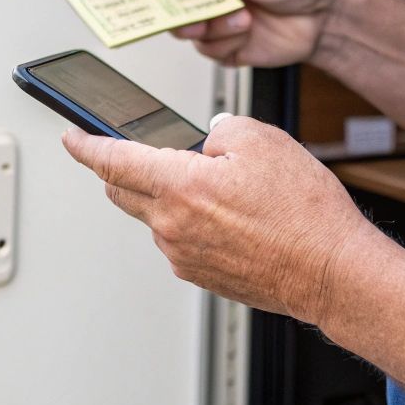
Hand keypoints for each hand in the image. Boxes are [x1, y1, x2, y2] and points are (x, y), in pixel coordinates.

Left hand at [60, 116, 375, 320]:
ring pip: (154, 216)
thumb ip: (219, 129)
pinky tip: (230, 217)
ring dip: (166, 196)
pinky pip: (179, 240)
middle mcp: (172, 226)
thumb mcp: (263, 139)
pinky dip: (189, 222)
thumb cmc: (305, 213)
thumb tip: (205, 141)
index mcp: (181, 186)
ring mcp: (184, 255)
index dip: (86, 144)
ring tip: (218, 187)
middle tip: (136, 152)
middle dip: (120, 169)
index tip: (72, 136)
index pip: (113, 160)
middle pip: (122, 191)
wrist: (333, 273)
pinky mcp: (200, 275)